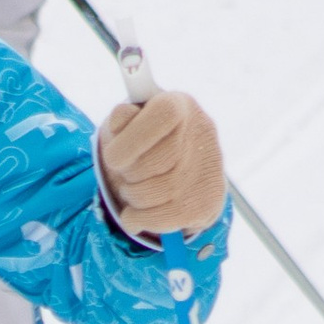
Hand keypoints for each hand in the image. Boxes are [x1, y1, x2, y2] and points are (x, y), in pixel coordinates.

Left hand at [96, 90, 225, 236]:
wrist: (182, 172)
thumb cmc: (146, 144)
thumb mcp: (129, 124)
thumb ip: (122, 119)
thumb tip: (121, 117)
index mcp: (179, 104)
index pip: (161, 117)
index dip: (131, 142)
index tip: (114, 159)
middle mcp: (201, 131)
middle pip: (155, 161)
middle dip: (129, 174)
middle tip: (125, 176)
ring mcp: (209, 167)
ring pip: (158, 191)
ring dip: (133, 197)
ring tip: (132, 192)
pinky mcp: (209, 200)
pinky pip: (165, 217)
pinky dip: (139, 219)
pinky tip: (134, 215)